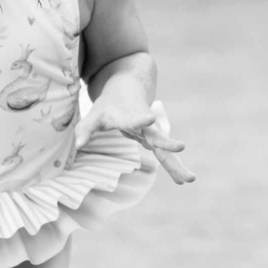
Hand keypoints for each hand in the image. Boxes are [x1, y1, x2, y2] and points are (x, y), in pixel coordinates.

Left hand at [75, 98, 195, 184]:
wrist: (130, 86)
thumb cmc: (110, 103)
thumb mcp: (95, 114)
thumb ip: (85, 129)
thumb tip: (78, 145)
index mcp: (129, 116)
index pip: (135, 118)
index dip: (140, 119)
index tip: (150, 118)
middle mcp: (145, 125)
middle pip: (157, 135)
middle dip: (168, 143)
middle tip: (181, 147)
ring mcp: (152, 132)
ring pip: (165, 149)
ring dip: (176, 164)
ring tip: (189, 179)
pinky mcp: (155, 138)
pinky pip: (165, 155)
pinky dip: (172, 166)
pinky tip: (181, 181)